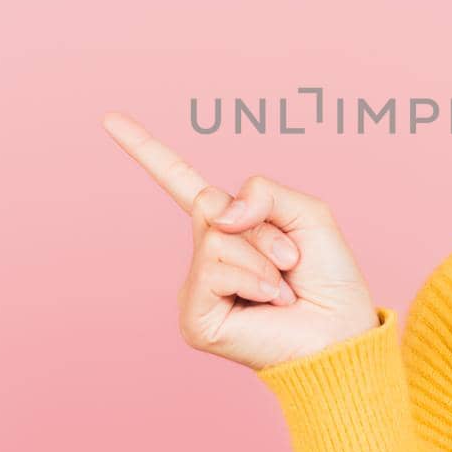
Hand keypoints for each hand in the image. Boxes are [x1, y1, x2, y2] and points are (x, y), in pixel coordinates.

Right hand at [101, 111, 380, 370]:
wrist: (341, 333)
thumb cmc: (328, 278)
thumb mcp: (306, 214)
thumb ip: (263, 192)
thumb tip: (215, 213)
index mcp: (229, 227)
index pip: (181, 183)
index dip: (146, 150)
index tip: (110, 118)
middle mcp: (207, 256)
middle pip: (210, 205)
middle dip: (261, 227)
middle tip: (291, 259)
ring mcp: (198, 287)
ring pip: (215, 238)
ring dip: (263, 258)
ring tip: (282, 288)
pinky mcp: (194, 317)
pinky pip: (215, 271)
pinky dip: (253, 280)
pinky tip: (269, 302)